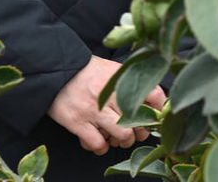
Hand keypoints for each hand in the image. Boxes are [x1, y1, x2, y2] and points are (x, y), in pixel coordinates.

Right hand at [48, 56, 166, 154]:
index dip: (159, 109)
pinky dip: (101, 148)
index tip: (156, 116)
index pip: (153, 94)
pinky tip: (100, 141)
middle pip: (139, 121)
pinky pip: (97, 144)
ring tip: (117, 138)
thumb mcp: (112, 69)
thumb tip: (149, 101)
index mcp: (122, 79)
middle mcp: (111, 94)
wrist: (57, 70)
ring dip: (123, 142)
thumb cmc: (88, 71)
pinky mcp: (78, 123)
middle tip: (134, 132)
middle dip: (140, 132)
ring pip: (123, 135)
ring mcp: (94, 110)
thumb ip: (129, 83)